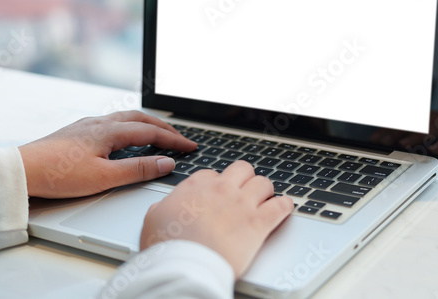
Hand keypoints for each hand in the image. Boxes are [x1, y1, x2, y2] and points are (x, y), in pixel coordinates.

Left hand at [18, 111, 195, 197]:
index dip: (174, 140)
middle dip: (164, 127)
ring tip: (157, 133)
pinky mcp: (76, 132)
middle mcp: (100, 122)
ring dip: (146, 124)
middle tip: (180, 137)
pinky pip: (111, 122)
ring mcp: (86, 125)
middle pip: (141, 119)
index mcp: (110, 131)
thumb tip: (166, 162)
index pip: (151, 132)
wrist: (20, 170)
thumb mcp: (104, 178)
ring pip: (125, 118)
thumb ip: (138, 170)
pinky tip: (123, 136)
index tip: (190, 146)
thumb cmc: (58, 175)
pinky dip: (128, 126)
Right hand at [139, 160, 293, 276]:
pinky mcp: (258, 223)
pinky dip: (285, 207)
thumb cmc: (166, 248)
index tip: (219, 194)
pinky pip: (281, 206)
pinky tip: (283, 209)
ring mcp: (242, 204)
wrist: (184, 266)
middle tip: (244, 191)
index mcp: (195, 187)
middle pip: (242, 169)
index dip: (218, 184)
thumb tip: (162, 207)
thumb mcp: (152, 221)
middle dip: (245, 179)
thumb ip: (162, 208)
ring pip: (264, 183)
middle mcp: (221, 190)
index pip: (213, 174)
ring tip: (264, 201)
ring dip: (265, 192)